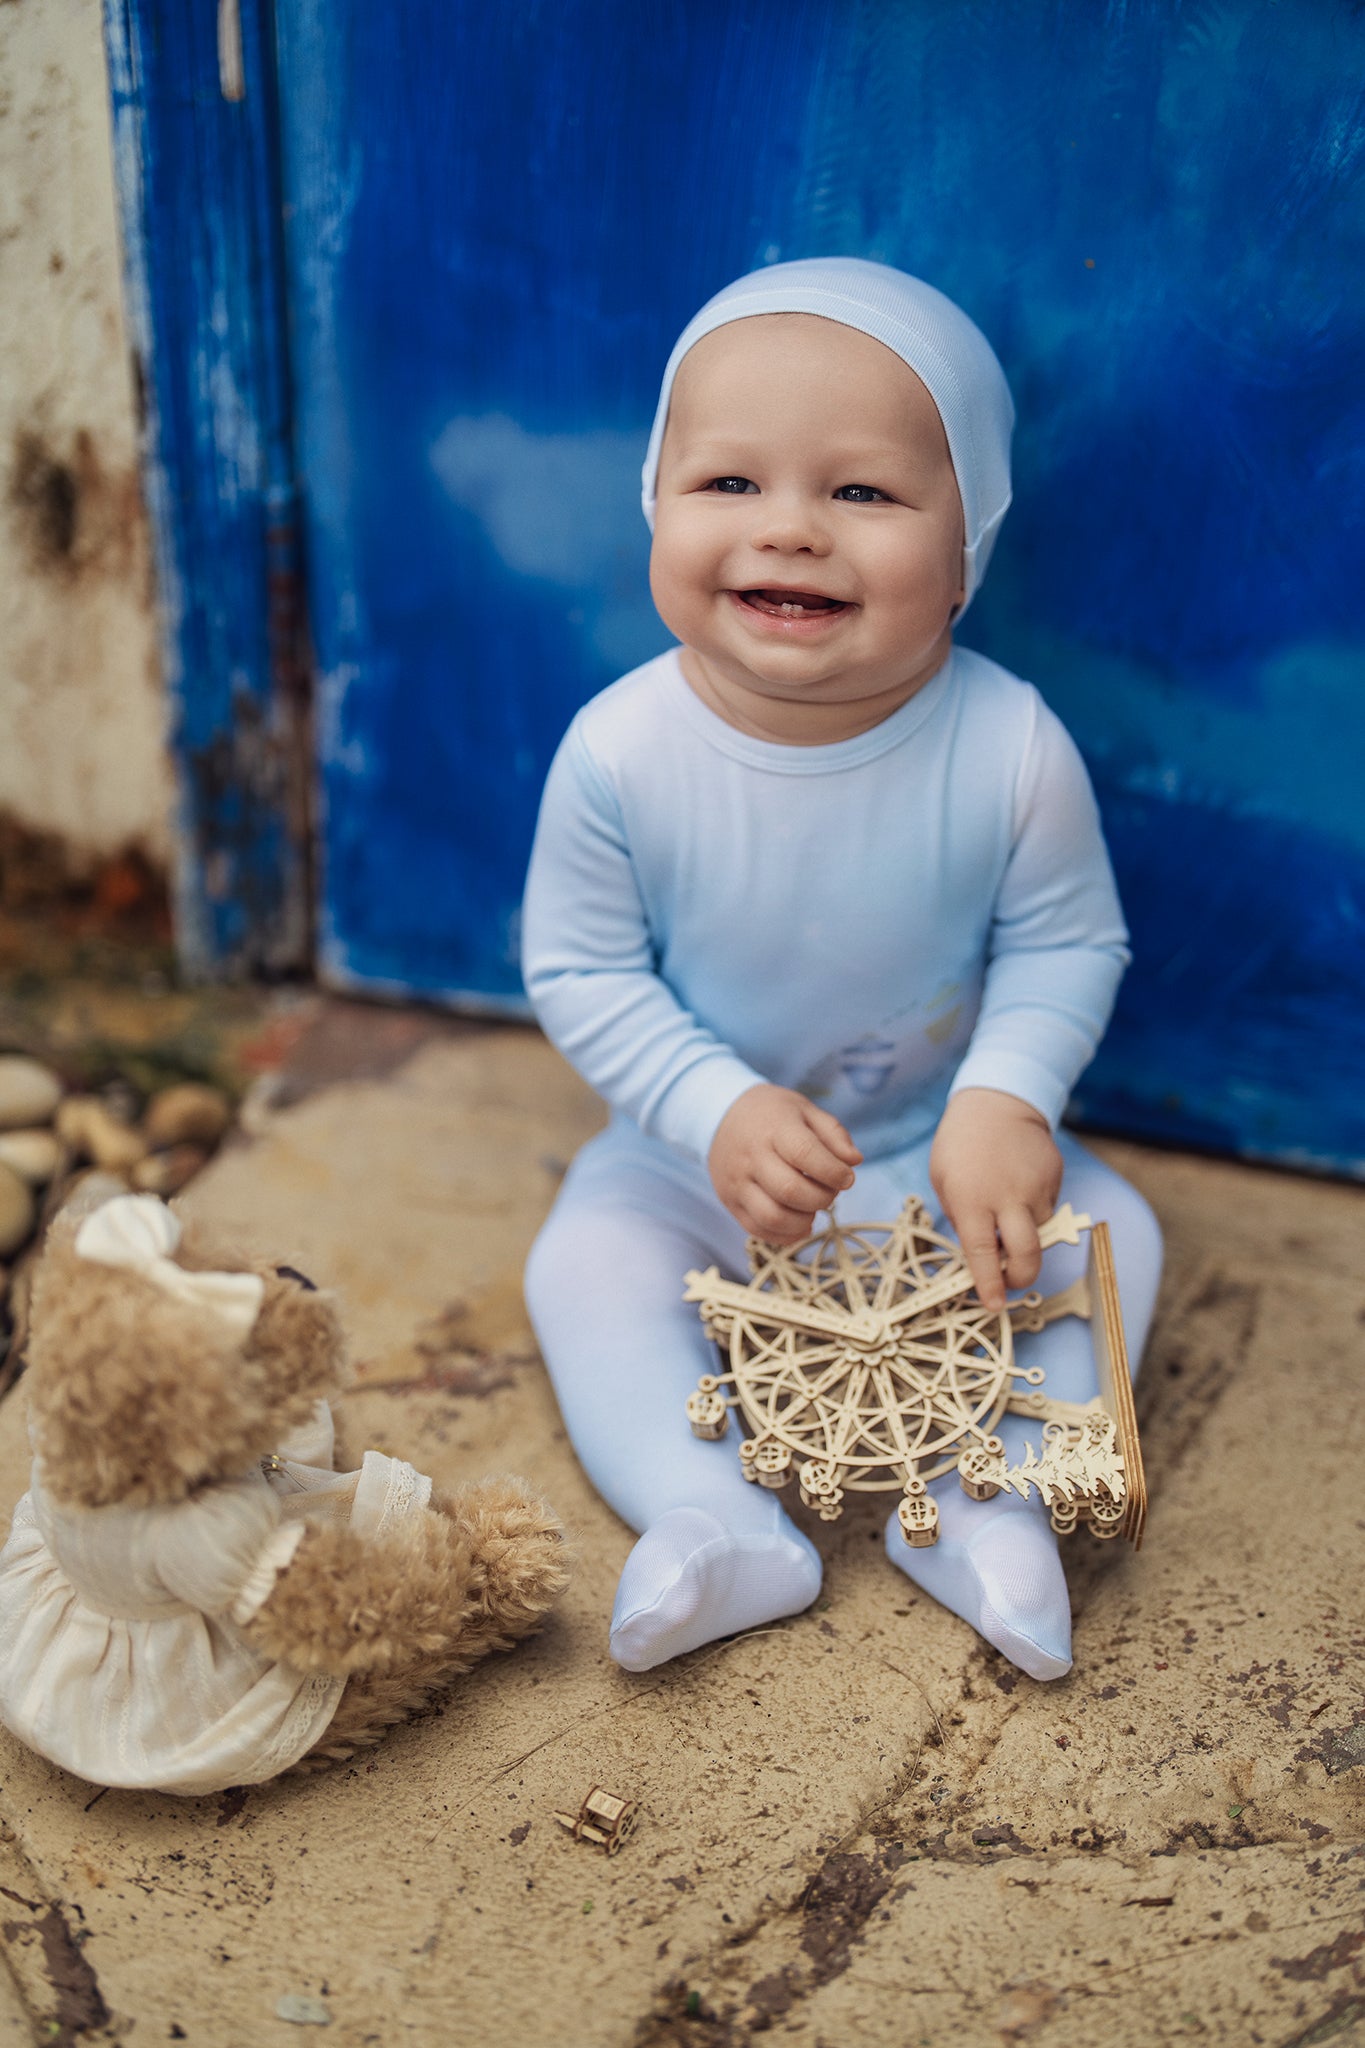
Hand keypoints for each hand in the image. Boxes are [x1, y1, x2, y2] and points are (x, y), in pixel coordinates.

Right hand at [709, 1085, 861, 1242]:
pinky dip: (785, 1235)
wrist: (721, 1117)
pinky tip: (799, 1222)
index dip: (832, 1171)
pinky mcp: (730, 1202)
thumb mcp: (805, 1110)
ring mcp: (737, 1183)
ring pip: (773, 1216)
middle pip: (790, 1190)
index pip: (804, 1153)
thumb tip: (854, 1161)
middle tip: (830, 1191)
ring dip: (804, 1220)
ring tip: (813, 1208)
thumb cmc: (771, 1115)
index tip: (847, 1178)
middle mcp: (751, 1157)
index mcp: (774, 1128)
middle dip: (822, 1198)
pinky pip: (758, 1229)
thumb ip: (833, 1133)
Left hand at [929, 1089, 1062, 1310]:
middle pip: (1027, 1255)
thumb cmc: (961, 1144)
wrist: (998, 1103)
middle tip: (1010, 1280)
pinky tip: (1018, 1189)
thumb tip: (981, 1252)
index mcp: (973, 1199)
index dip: (989, 1285)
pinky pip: (1047, 1209)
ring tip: (1006, 1214)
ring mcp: (1036, 1188)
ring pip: (1040, 1234)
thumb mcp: (944, 1181)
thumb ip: (963, 1218)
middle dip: (1022, 1278)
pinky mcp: (1054, 1179)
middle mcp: (1009, 1197)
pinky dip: (1033, 1211)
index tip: (993, 1304)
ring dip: (1025, 1238)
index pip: (983, 1255)